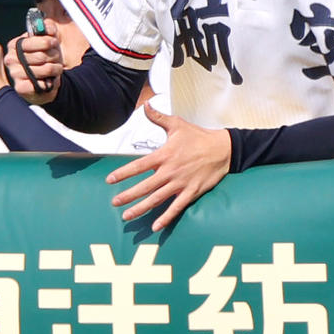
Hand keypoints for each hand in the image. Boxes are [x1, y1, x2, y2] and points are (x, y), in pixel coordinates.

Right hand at [5, 28, 62, 104]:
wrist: (47, 79)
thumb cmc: (47, 57)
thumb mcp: (49, 40)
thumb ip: (48, 29)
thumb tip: (48, 28)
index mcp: (15, 45)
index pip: (32, 41)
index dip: (48, 42)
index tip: (54, 43)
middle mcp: (11, 59)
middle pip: (41, 55)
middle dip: (55, 56)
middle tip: (55, 59)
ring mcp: (14, 73)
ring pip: (45, 69)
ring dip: (56, 68)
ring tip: (54, 69)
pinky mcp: (20, 87)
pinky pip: (43, 83)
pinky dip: (51, 81)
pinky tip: (49, 80)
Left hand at [106, 105, 231, 232]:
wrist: (223, 148)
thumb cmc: (199, 137)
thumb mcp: (178, 125)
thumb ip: (159, 118)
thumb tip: (145, 106)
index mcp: (165, 155)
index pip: (139, 166)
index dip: (123, 173)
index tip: (110, 180)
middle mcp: (170, 171)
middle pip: (145, 186)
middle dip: (128, 196)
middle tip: (114, 203)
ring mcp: (181, 183)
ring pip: (157, 199)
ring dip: (141, 208)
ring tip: (127, 216)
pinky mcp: (191, 192)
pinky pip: (176, 207)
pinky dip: (166, 217)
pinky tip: (155, 226)